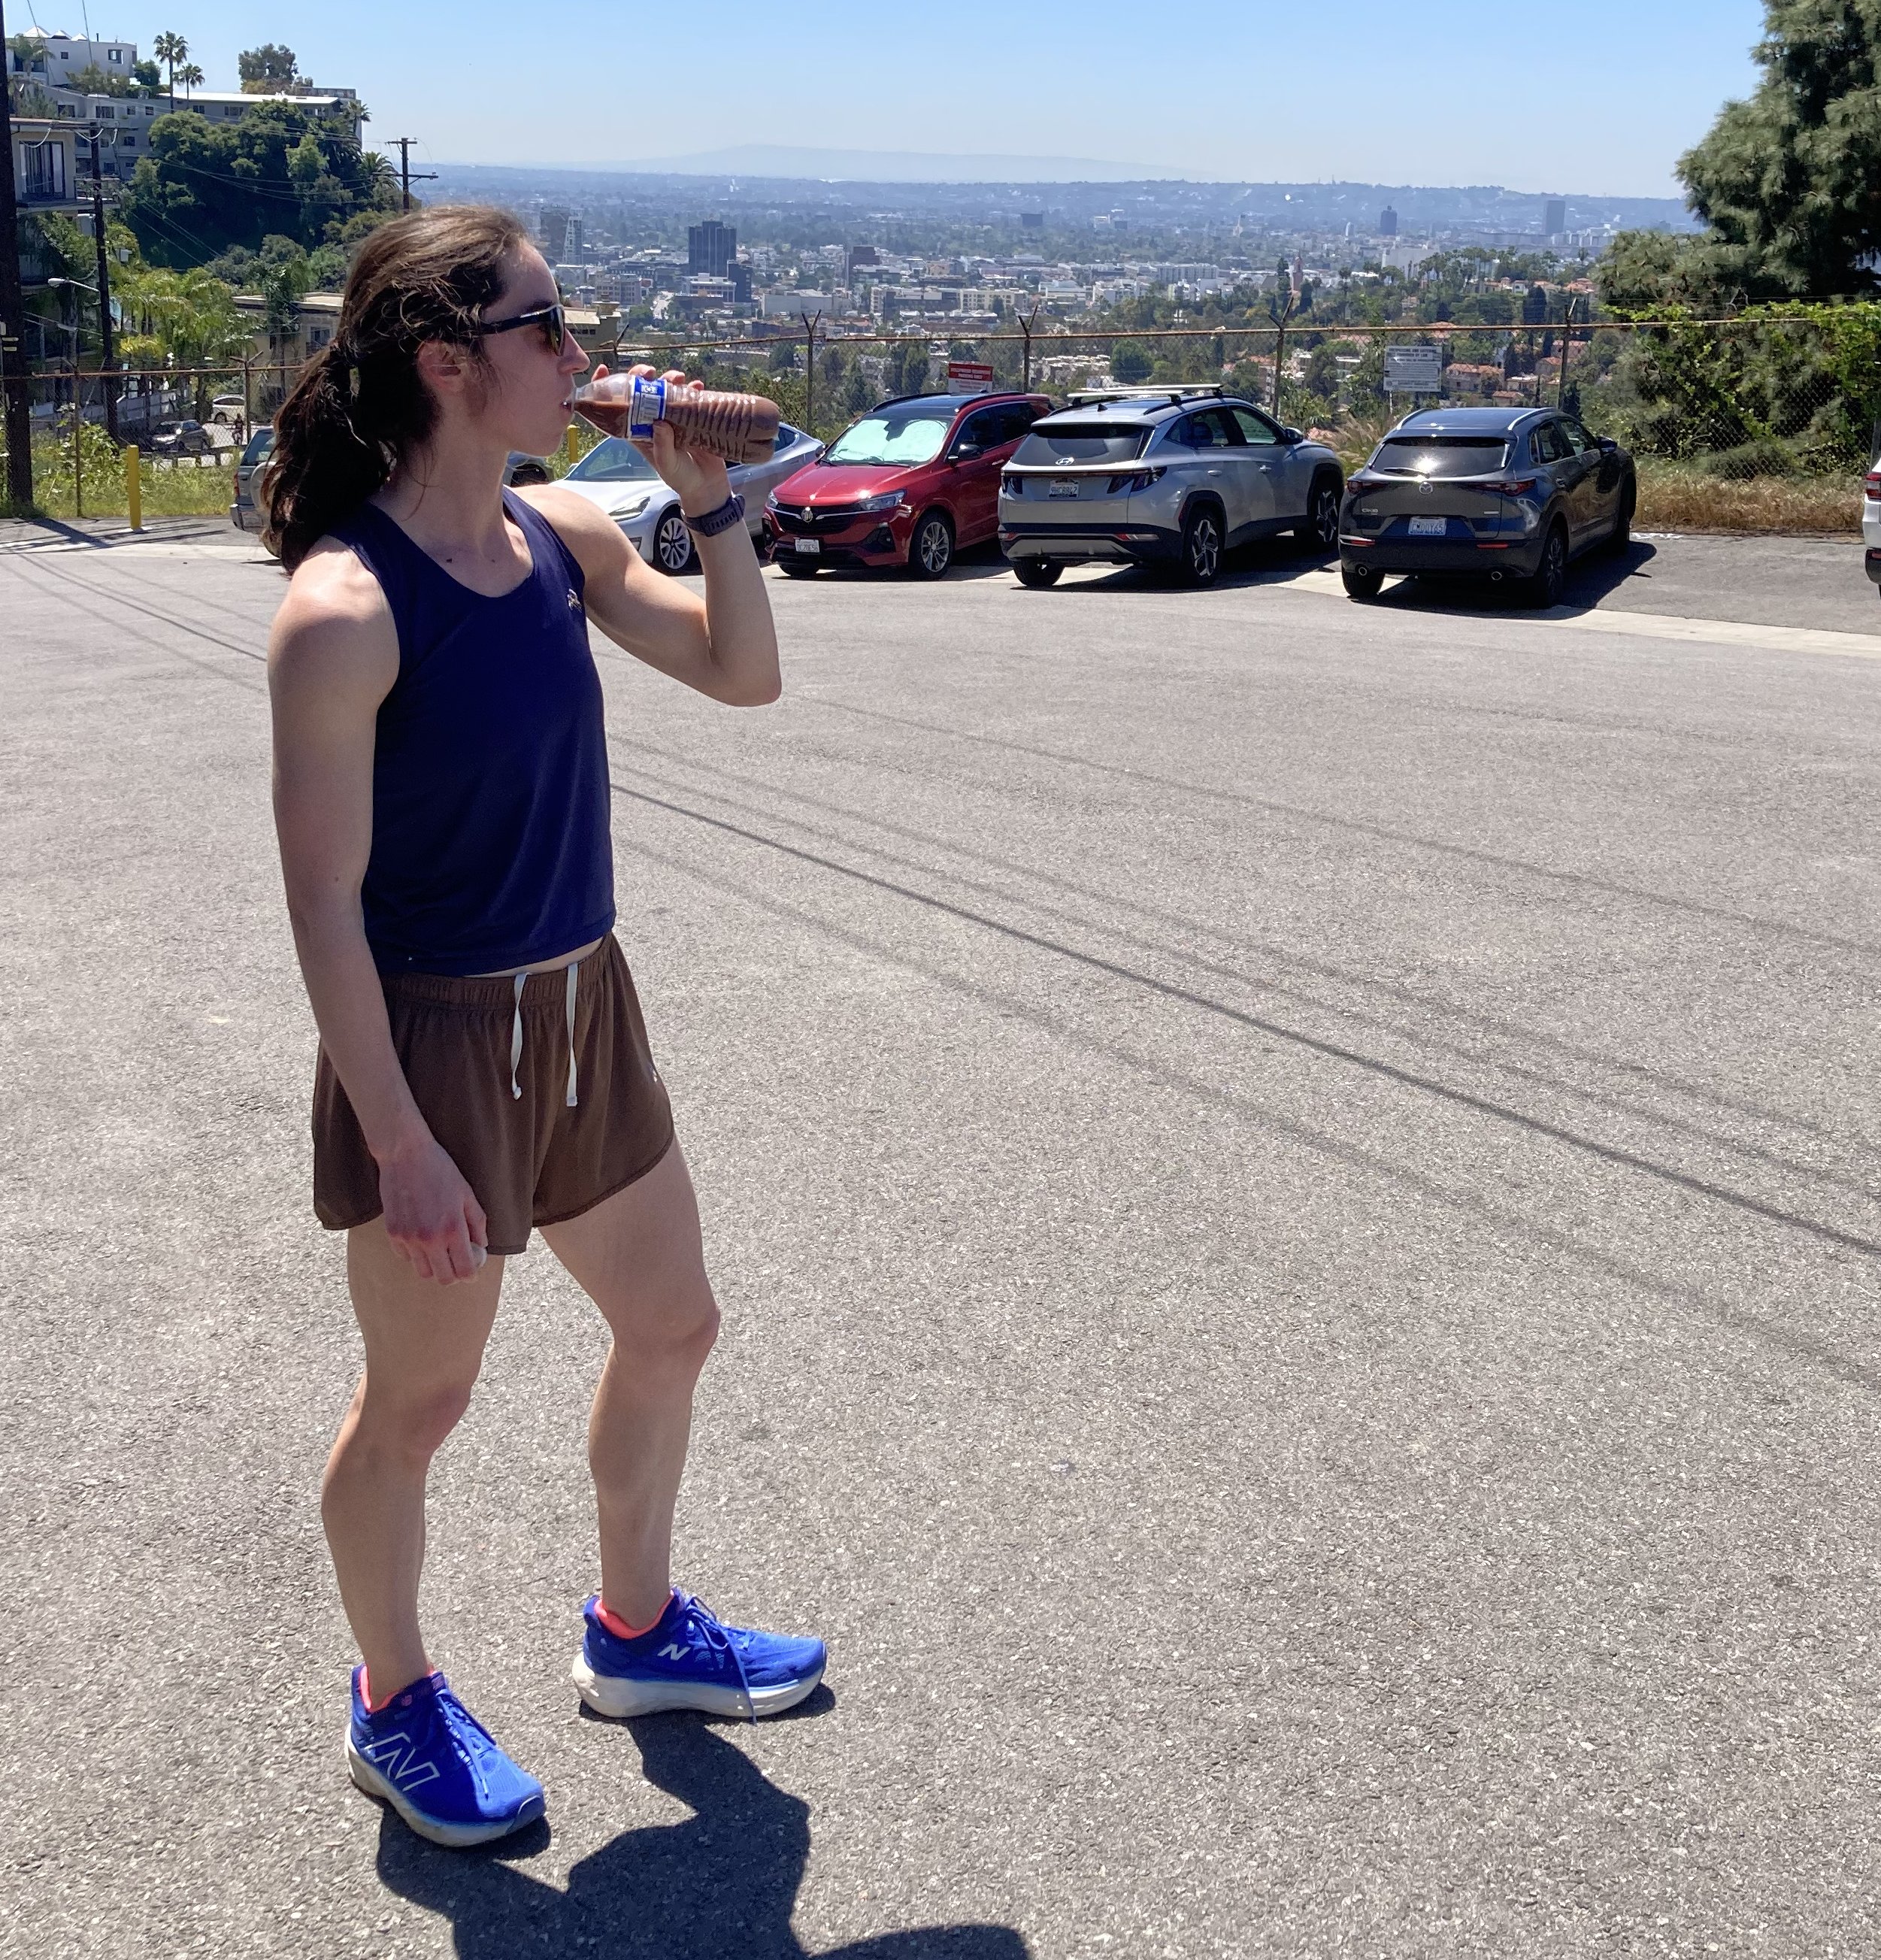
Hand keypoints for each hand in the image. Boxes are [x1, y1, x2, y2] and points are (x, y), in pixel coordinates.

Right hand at [374, 1133, 489, 1284]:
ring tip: (439, 1250)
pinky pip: (406, 1257)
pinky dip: (416, 1254)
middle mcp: (430, 1239)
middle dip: (453, 1274)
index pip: (465, 1270)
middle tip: (457, 1263)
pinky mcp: (392, 1233)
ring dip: (434, 1266)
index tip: (473, 1270)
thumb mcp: (467, 1194)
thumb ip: (477, 1223)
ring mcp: (408, 1238)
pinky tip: (421, 1239)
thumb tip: (482, 1245)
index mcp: (453, 1229)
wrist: (405, 1154)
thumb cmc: (441, 1171)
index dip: (471, 1274)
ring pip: (423, 1271)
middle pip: (443, 1278)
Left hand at [622, 364, 732, 517]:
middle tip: (651, 373)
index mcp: (639, 431)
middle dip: (643, 376)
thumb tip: (659, 423)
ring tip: (679, 378)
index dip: (608, 387)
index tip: (605, 370)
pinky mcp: (692, 415)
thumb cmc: (682, 479)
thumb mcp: (667, 465)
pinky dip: (693, 387)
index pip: (618, 406)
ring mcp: (673, 416)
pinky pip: (689, 395)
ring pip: (665, 388)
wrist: (708, 486)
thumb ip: (662, 447)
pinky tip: (697, 385)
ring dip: (669, 378)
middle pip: (641, 390)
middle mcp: (653, 420)